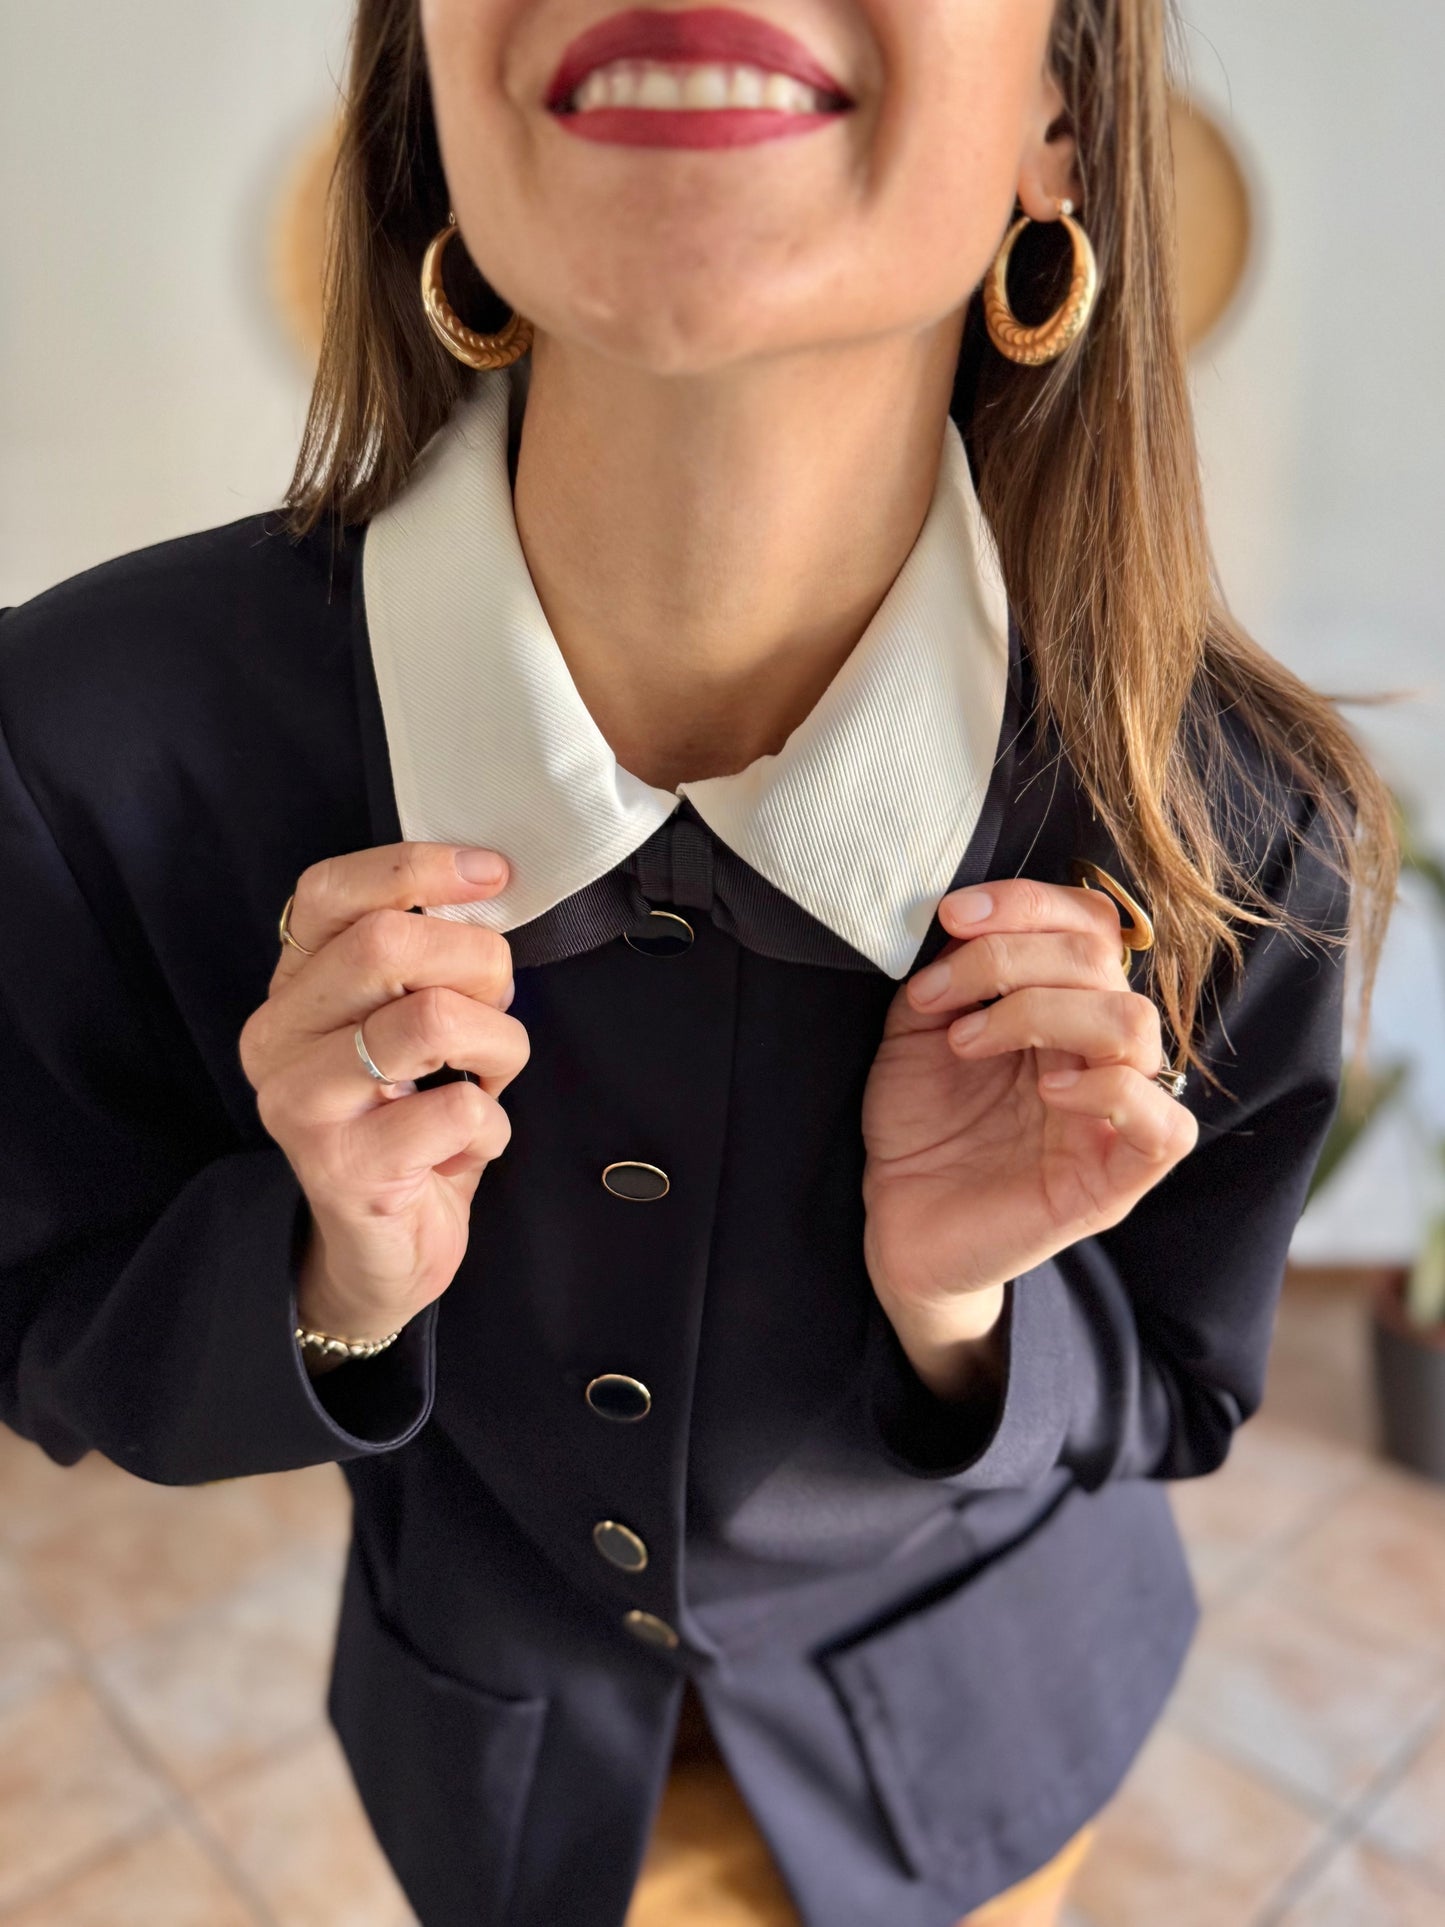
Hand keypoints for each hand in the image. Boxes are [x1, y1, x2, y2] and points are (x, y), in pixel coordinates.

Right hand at [238, 843, 528, 1356]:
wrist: (380, 1254)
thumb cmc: (409, 1124)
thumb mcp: (406, 1028)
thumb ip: (424, 963)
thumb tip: (486, 892)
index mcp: (292, 990)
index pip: (329, 892)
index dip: (417, 866)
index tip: (491, 874)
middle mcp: (278, 1039)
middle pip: (388, 944)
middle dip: (478, 962)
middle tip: (497, 1004)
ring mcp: (304, 1106)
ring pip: (433, 1020)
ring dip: (499, 1043)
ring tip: (489, 1076)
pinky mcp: (348, 1169)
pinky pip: (461, 1108)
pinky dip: (495, 1123)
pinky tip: (470, 1142)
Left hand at [861, 876, 1198, 1332]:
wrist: (898, 1223)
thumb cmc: (919, 1126)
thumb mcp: (917, 1030)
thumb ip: (948, 974)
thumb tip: (967, 920)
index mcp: (1061, 1005)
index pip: (1089, 923)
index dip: (1027, 903)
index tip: (952, 916)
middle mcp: (1097, 1050)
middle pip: (1102, 961)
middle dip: (1008, 958)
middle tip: (938, 996)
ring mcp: (1115, 1115)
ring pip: (1133, 1024)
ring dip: (1041, 1012)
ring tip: (968, 1043)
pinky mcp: (1118, 1180)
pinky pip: (1166, 1124)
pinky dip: (1109, 1090)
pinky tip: (1047, 1091)